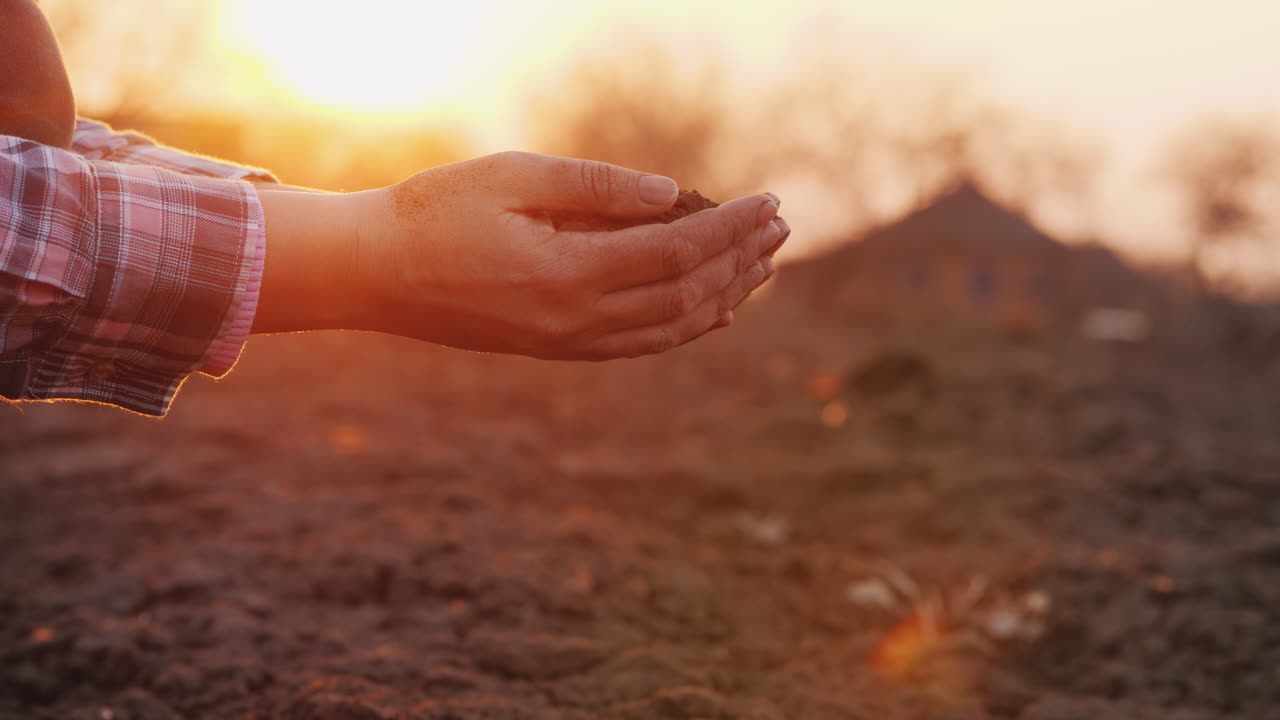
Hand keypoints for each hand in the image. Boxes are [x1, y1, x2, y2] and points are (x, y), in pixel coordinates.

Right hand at [353, 151, 788, 358]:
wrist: (376, 275)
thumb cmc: (436, 212)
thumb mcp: (514, 178)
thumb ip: (595, 187)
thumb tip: (671, 194)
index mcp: (570, 273)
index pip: (677, 251)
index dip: (730, 228)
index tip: (770, 202)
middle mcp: (577, 320)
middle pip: (685, 294)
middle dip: (740, 261)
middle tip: (781, 230)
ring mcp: (568, 341)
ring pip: (669, 328)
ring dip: (723, 297)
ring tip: (763, 269)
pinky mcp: (557, 347)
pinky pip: (639, 345)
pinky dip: (685, 327)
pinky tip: (711, 311)